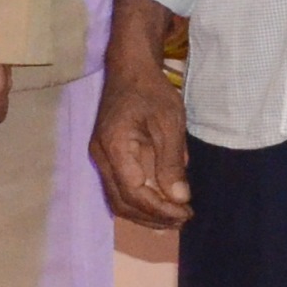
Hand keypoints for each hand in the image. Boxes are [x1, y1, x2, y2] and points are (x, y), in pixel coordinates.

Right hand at [91, 1, 192, 229]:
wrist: (129, 68)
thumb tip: (179, 197)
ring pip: (117, 199)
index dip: (160, 209)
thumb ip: (172, 161)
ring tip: (174, 216)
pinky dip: (139, 201)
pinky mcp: (107, 156)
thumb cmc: (152, 91)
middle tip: (184, 218)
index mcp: (115, 146)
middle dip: (153, 217)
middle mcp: (101, 156)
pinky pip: (119, 188)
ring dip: (145, 213)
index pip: (133, 192)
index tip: (186, 212)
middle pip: (122, 202)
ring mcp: (100, 157)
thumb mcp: (170, 122)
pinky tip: (160, 203)